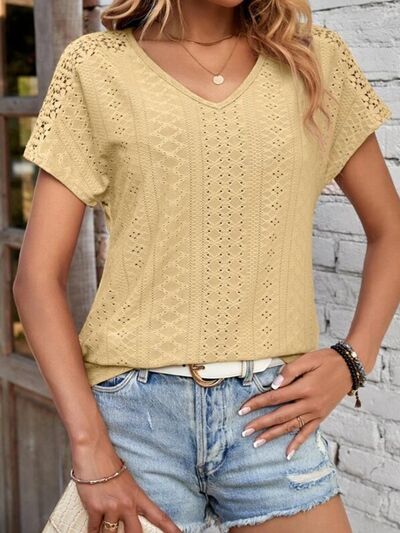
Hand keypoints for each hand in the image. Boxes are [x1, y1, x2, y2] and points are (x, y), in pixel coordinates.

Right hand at [71, 437, 181, 532]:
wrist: (94, 451)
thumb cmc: (109, 464)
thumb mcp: (126, 481)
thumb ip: (130, 498)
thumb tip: (129, 513)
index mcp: (138, 496)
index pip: (158, 516)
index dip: (170, 528)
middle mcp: (127, 503)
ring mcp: (111, 507)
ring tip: (105, 528)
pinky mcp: (95, 508)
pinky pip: (93, 529)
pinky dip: (92, 532)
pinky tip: (93, 532)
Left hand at [238, 348, 354, 459]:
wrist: (350, 367)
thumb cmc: (326, 360)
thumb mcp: (308, 359)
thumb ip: (290, 371)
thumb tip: (273, 386)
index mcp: (304, 388)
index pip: (275, 398)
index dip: (257, 403)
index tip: (242, 409)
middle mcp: (309, 403)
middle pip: (280, 416)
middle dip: (260, 424)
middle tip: (244, 431)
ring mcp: (316, 412)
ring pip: (291, 427)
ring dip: (273, 436)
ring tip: (257, 443)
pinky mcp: (321, 416)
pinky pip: (308, 432)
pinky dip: (297, 443)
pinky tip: (288, 453)